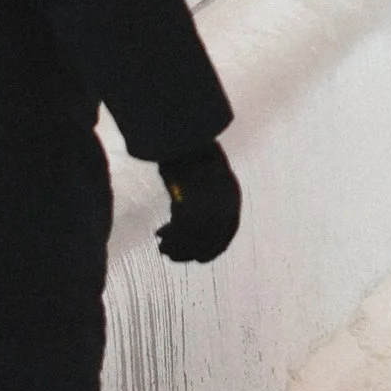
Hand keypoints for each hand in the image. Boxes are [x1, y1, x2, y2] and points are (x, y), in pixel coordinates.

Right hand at [157, 141, 240, 264]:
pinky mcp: (192, 201)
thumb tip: (188, 216)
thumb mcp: (202, 172)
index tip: (198, 257)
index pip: (227, 233)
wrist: (184, 133)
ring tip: (163, 248)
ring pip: (194, 237)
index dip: (212, 248)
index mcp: (231, 193)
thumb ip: (202, 195)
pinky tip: (159, 236)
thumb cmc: (189, 149)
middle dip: (190, 250)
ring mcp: (209, 202)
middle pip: (209, 238)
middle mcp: (224, 201)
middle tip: (172, 255)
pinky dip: (171, 238)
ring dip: (178, 247)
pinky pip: (181, 230)